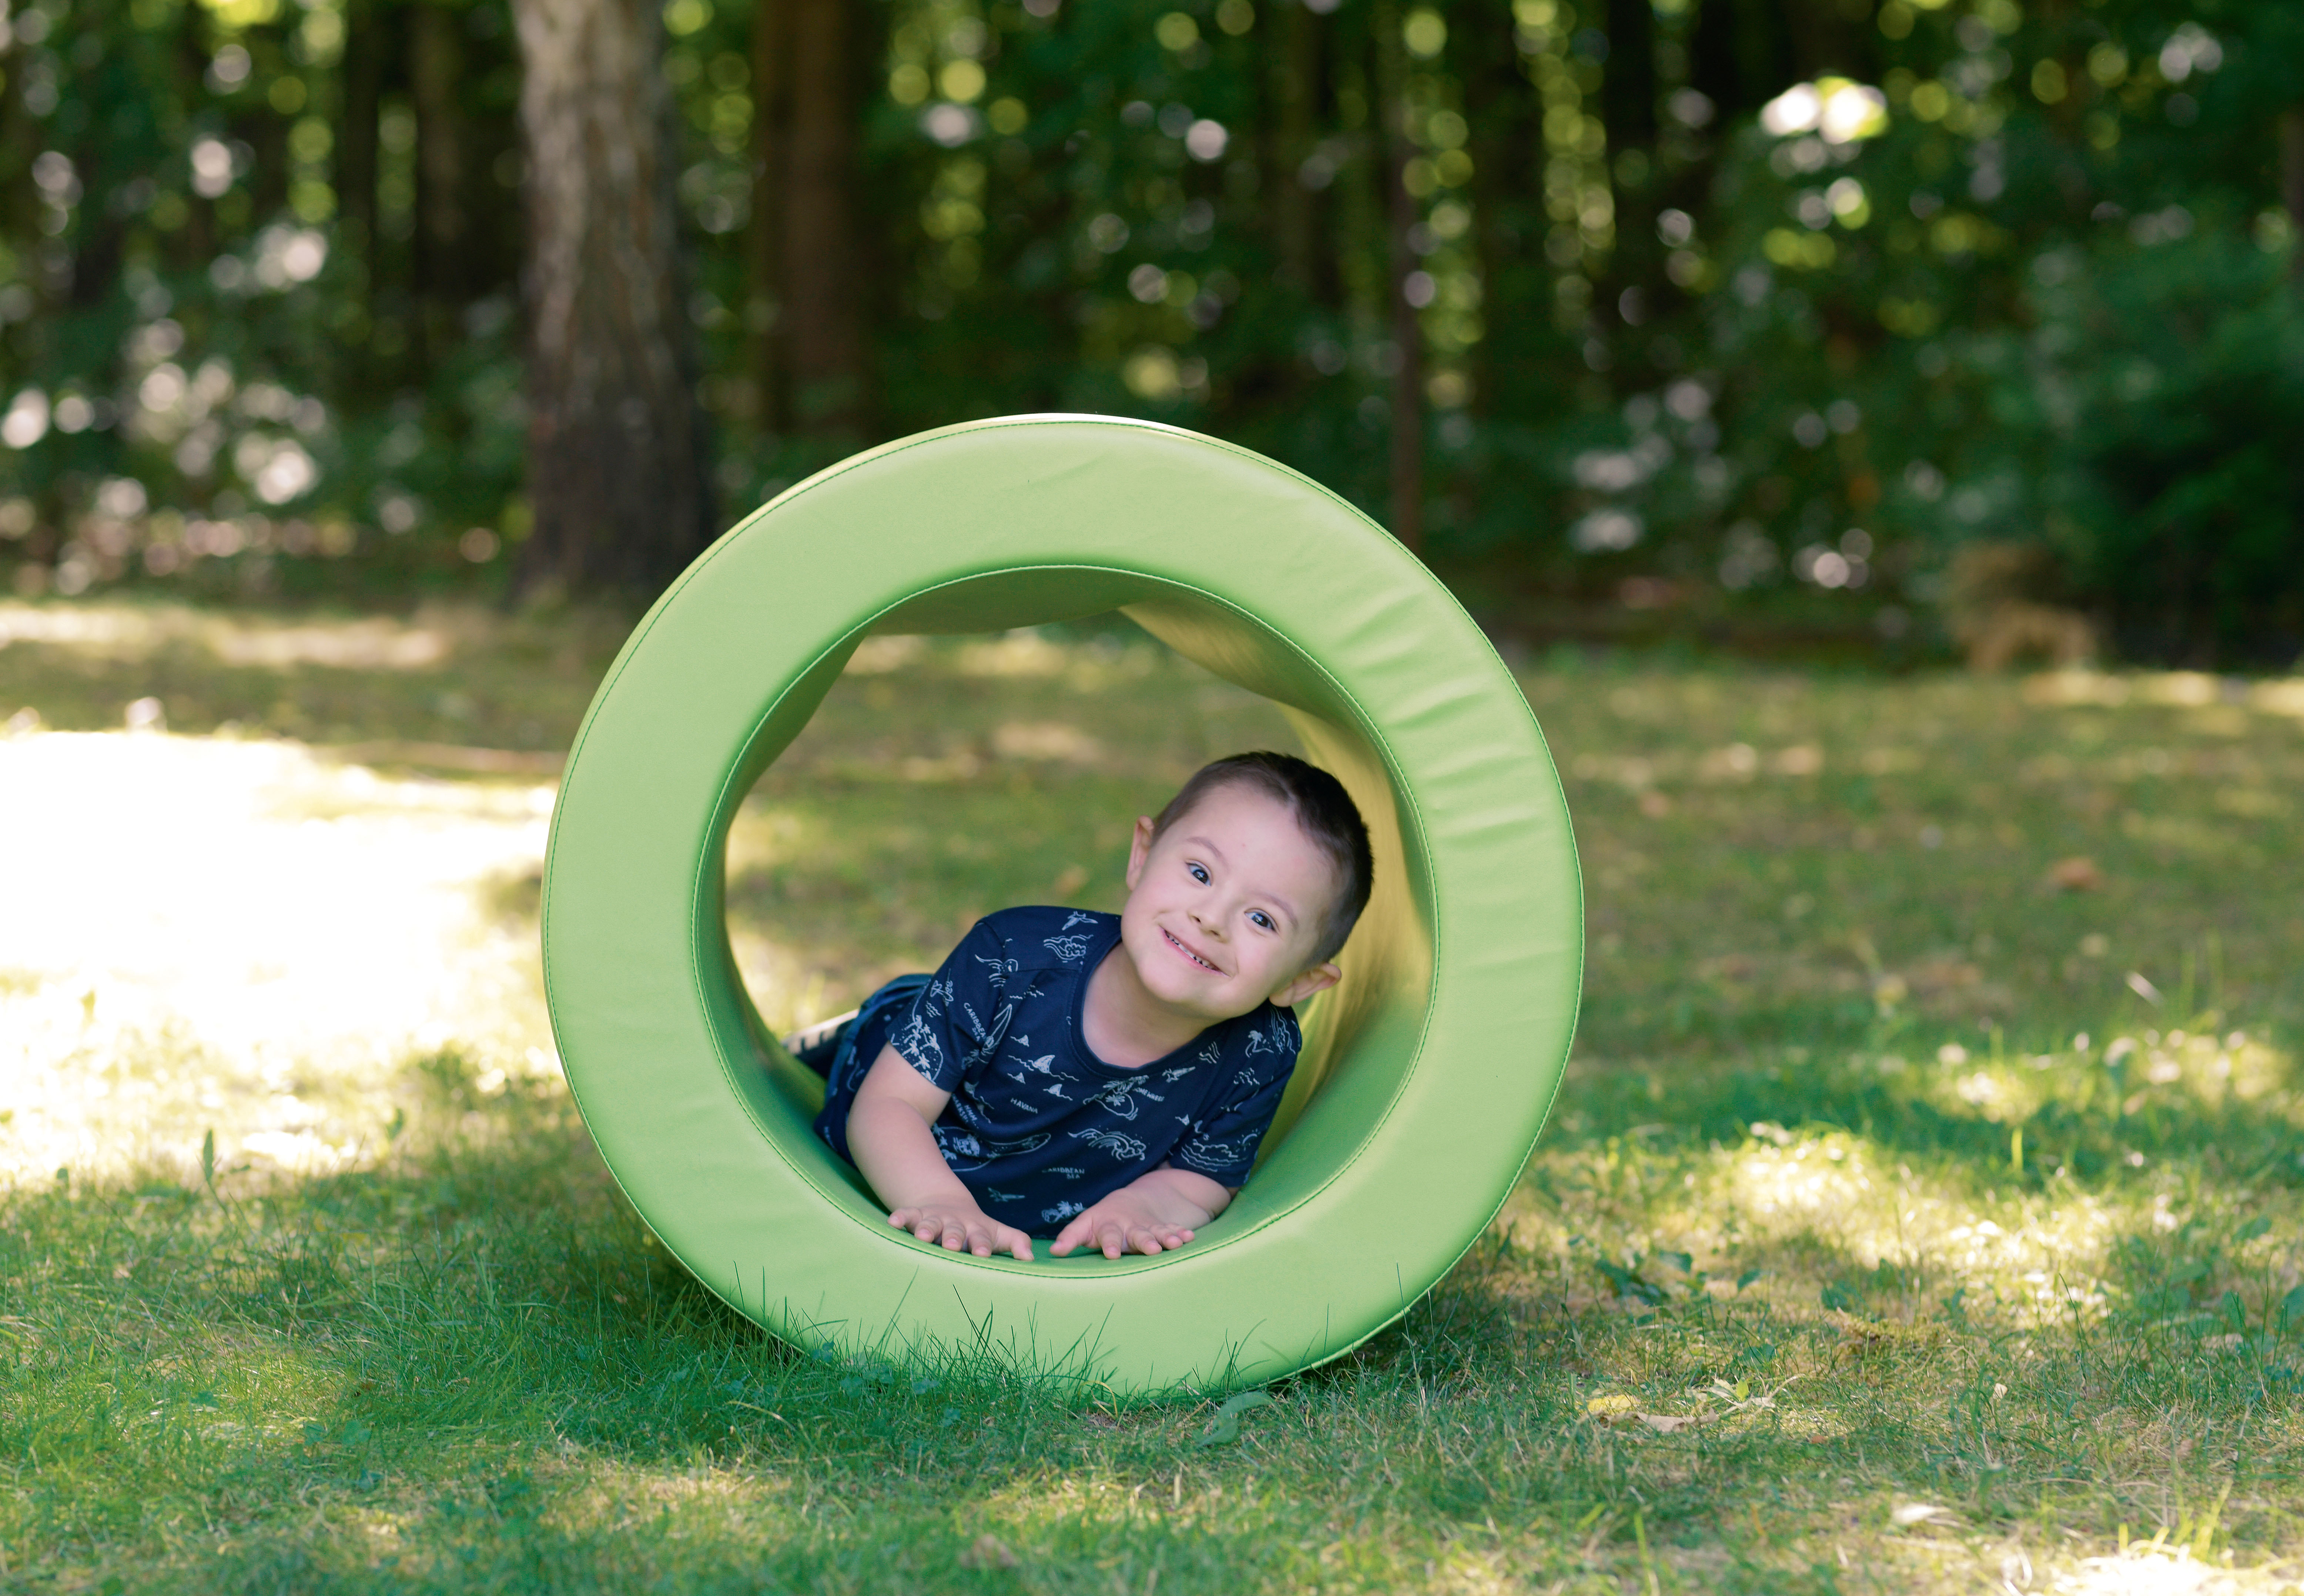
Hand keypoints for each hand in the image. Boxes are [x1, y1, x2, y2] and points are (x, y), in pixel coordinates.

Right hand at [888, 1201, 1034, 1261]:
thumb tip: (1031, 1260)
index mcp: (977, 1231)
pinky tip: (892, 1222)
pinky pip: (906, 1214)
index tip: (982, 1255)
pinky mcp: (916, 1215)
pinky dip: (900, 1217)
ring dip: (927, 1229)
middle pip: (954, 1230)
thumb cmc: (976, 1230)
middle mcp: (956, 1224)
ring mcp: (935, 1218)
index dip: (981, 1246)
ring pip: (930, 1223)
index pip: (981, 1239)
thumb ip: (1017, 1244)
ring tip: (922, 1237)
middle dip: (953, 1237)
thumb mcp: (998, 1235)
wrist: (948, 1204)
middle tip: (952, 1246)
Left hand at [1050, 1187, 1200, 1259]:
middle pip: (1136, 1234)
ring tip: (1175, 1244)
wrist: (1128, 1201)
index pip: (1107, 1235)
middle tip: (1150, 1249)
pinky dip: (1181, 1233)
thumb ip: (1070, 1238)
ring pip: (1157, 1232)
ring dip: (1166, 1237)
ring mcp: (1146, 1226)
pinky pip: (1172, 1230)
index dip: (1109, 1244)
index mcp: (1108, 1226)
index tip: (1112, 1254)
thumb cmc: (1100, 1221)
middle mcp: (1128, 1226)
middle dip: (1144, 1241)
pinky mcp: (1161, 1228)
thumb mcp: (1084, 1226)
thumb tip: (1053, 1252)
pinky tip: (1189, 1238)